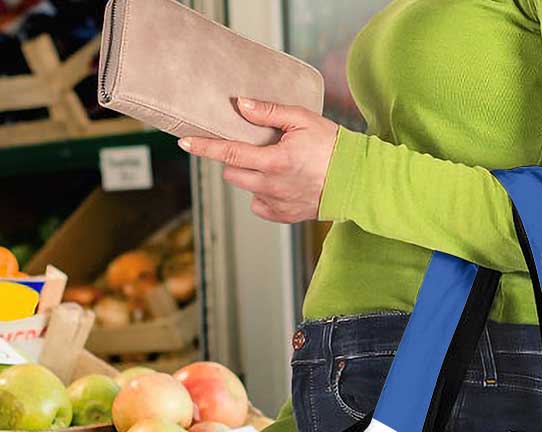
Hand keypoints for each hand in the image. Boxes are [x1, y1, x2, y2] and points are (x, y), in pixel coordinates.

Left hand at [177, 97, 338, 222]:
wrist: (356, 181)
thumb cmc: (332, 146)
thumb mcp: (302, 119)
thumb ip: (268, 112)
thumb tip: (240, 105)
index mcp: (274, 161)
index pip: (229, 153)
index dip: (204, 147)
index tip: (185, 143)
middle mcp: (271, 186)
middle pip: (232, 173)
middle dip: (233, 159)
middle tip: (252, 147)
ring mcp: (276, 204)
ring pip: (246, 188)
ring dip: (250, 175)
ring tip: (273, 164)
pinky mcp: (283, 216)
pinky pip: (259, 205)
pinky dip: (263, 193)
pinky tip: (280, 183)